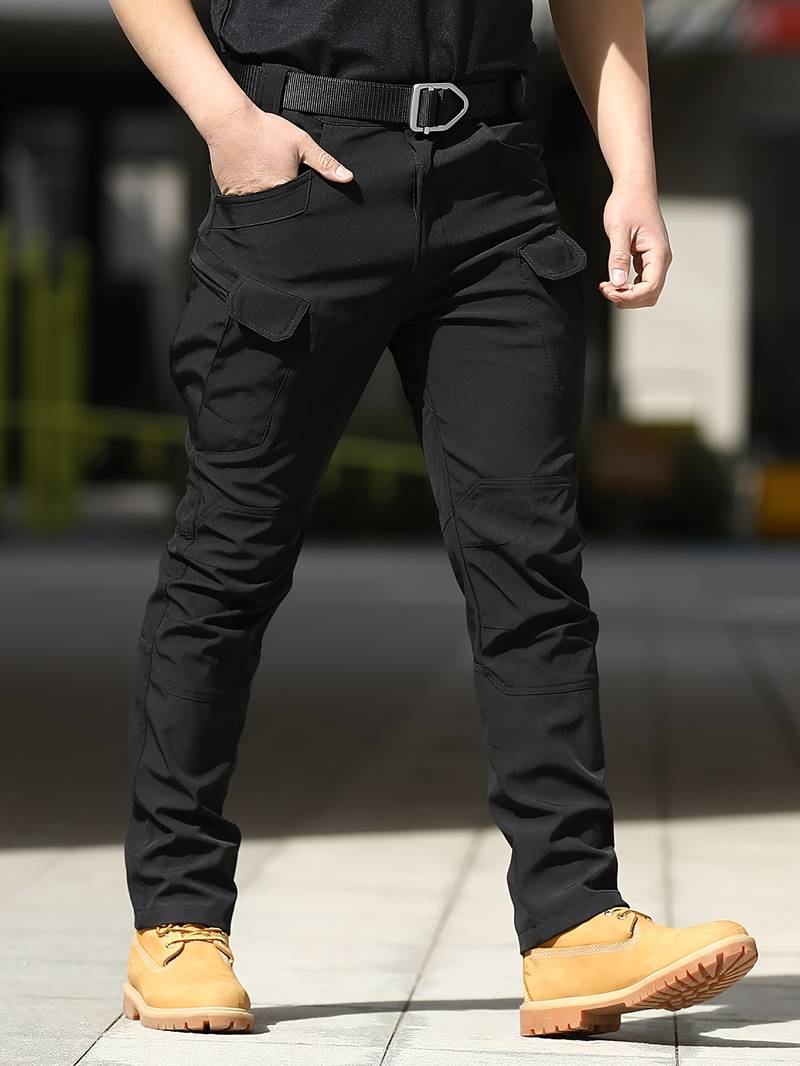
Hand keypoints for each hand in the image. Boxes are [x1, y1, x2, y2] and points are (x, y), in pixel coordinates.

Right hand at [205, 100, 353, 195]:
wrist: (229, 120)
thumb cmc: (265, 130)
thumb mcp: (301, 143)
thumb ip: (325, 163)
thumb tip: (347, 178)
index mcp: (283, 190)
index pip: (298, 207)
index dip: (300, 200)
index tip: (297, 191)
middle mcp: (263, 199)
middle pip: (279, 209)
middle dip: (283, 200)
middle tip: (275, 175)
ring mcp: (244, 198)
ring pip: (260, 207)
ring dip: (264, 198)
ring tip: (262, 175)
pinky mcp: (229, 193)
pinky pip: (243, 201)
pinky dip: (247, 193)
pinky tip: (249, 176)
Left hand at [598, 175, 671, 308]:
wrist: (634, 187)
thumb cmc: (628, 203)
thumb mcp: (618, 230)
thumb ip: (618, 257)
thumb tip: (617, 282)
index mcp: (658, 252)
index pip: (650, 288)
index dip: (629, 296)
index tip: (609, 290)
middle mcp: (661, 258)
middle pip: (650, 295)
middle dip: (627, 299)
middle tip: (605, 289)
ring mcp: (655, 259)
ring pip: (646, 291)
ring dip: (627, 295)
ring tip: (607, 286)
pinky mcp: (647, 258)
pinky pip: (641, 282)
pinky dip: (627, 287)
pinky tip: (612, 281)